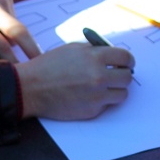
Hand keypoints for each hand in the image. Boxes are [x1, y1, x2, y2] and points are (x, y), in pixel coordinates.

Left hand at [0, 0, 40, 67]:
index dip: (10, 60)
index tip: (19, 75)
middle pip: (19, 31)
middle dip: (32, 49)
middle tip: (43, 66)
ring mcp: (0, 0)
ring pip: (17, 27)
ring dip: (20, 42)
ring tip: (24, 57)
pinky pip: (14, 19)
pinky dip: (12, 31)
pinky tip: (3, 35)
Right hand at [14, 42, 134, 119]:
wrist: (31, 88)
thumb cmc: (48, 67)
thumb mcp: (72, 49)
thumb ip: (94, 51)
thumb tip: (112, 56)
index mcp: (95, 57)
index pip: (126, 58)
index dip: (128, 61)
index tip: (126, 63)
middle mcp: (99, 76)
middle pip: (128, 77)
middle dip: (123, 75)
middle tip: (116, 75)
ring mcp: (97, 95)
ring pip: (122, 94)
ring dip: (116, 90)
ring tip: (104, 88)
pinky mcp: (92, 111)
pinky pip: (107, 105)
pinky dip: (102, 101)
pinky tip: (88, 96)